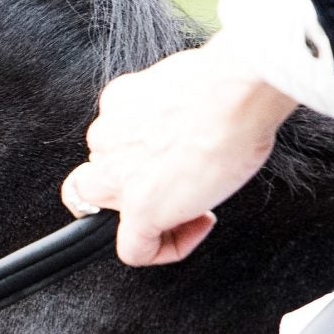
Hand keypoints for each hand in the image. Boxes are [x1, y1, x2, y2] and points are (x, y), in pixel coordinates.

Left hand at [62, 43, 297, 266]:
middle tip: (178, 185)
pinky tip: (195, 229)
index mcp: (117, 106)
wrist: (234, 88)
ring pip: (109, 214)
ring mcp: (119, 177)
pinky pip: (135, 251)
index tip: (173, 158)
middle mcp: (108, 139)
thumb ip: (171, 111)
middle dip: (135, 188)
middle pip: (99, 180)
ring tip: (194, 204)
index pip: (111, 143)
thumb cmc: (225, 82)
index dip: (140, 158)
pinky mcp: (139, 209)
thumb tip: (191, 124)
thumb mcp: (183, 87)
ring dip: (148, 216)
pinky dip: (164, 251)